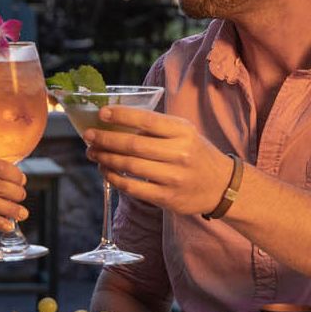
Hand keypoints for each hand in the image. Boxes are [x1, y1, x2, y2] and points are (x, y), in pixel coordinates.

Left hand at [84, 105, 231, 215]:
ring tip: (92, 153)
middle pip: (133, 145)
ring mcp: (173, 177)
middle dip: (106, 139)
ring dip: (106, 159)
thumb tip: (116, 121)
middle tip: (88, 136)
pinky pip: (133, 188)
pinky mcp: (167, 198)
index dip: (121, 116)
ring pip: (130, 167)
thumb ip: (157, 128)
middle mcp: (179, 153)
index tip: (102, 113)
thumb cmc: (196, 153)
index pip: (147, 120)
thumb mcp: (185, 133)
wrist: (222, 186)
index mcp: (183, 131)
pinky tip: (105, 171)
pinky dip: (114, 179)